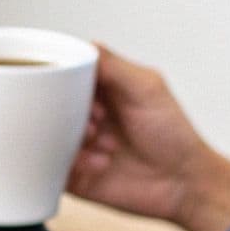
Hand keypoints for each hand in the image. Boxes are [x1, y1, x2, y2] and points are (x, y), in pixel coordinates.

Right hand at [66, 45, 229, 230]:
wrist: (184, 183)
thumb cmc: (174, 135)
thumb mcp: (148, 88)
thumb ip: (113, 66)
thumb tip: (81, 47)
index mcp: (98, 90)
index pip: (63, 74)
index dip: (66, 82)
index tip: (83, 93)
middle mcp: (83, 115)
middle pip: (48, 104)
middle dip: (67, 113)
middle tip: (95, 123)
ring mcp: (75, 144)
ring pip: (45, 136)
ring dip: (72, 140)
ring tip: (104, 144)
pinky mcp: (72, 174)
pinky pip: (49, 167)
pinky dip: (73, 164)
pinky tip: (102, 164)